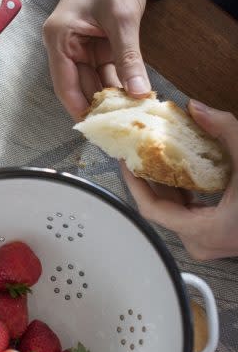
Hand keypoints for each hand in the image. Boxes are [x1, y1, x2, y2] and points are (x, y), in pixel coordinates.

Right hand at [43, 0, 150, 119]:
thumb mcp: (122, 18)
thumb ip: (128, 57)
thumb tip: (138, 92)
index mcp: (59, 37)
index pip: (64, 83)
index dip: (78, 107)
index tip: (96, 128)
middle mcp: (65, 44)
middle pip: (79, 84)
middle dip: (99, 105)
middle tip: (120, 127)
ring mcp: (81, 44)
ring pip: (94, 79)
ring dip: (111, 94)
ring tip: (130, 115)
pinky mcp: (97, 42)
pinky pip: (106, 68)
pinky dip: (119, 80)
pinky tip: (134, 95)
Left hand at [124, 100, 237, 259]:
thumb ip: (226, 131)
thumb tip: (196, 107)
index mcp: (203, 232)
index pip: (150, 210)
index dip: (132, 184)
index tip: (124, 162)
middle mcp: (203, 243)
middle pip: (160, 210)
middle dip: (148, 180)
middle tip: (137, 154)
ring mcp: (212, 243)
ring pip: (176, 213)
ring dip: (166, 185)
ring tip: (155, 158)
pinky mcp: (220, 236)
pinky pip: (191, 214)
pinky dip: (184, 193)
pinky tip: (183, 173)